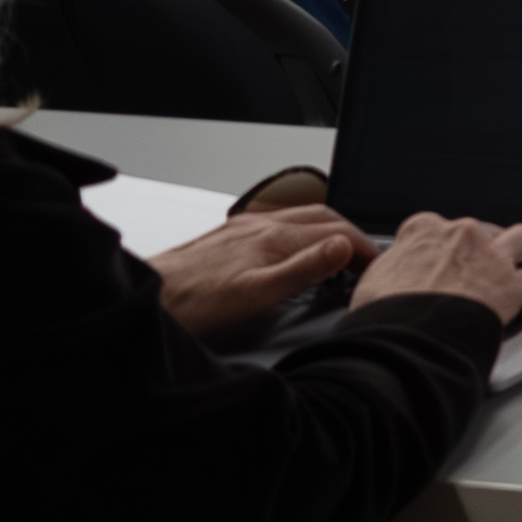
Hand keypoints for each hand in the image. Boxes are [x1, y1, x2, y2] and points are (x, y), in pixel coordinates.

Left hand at [153, 208, 366, 344]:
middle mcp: (259, 225)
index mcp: (273, 238)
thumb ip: (305, 268)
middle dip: (350, 233)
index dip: (364, 248)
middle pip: (321, 216)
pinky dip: (298, 233)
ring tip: (336, 253)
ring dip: (325, 230)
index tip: (377, 265)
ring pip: (298, 217)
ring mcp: (241, 228)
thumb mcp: (259, 294)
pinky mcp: (226, 236)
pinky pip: (274, 223)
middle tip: (364, 258)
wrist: (145, 298)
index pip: (337, 231)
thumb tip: (344, 247)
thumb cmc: (194, 304)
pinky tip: (290, 250)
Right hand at [356, 212, 521, 325]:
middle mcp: (462, 234)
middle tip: (485, 264)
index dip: (444, 241)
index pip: (436, 226)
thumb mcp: (373, 280)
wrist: (405, 336)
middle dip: (486, 246)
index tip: (446, 252)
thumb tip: (390, 273)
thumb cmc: (385, 312)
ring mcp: (491, 257)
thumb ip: (391, 267)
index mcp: (423, 231)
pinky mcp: (512, 285)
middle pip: (483, 230)